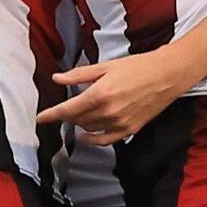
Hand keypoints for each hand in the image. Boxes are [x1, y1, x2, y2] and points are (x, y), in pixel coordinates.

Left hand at [39, 51, 193, 145]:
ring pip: (89, 129)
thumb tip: (57, 79)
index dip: (51, 115)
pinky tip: (86, 135)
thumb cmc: (138, 66)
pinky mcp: (129, 130)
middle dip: (66, 116)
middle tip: (63, 109)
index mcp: (99, 94)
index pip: (67, 110)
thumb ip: (79, 75)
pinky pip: (105, 140)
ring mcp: (119, 123)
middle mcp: (108, 112)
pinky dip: (93, 139)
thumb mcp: (105, 66)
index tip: (40, 119)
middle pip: (76, 120)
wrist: (167, 75)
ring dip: (79, 123)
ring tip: (78, 114)